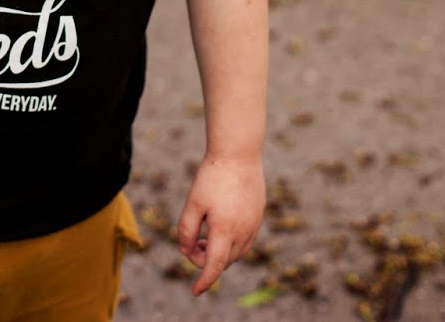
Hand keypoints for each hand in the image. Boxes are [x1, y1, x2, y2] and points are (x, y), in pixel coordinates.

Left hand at [176, 154, 264, 295]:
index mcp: (224, 230)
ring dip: (220, 253)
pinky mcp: (259, 216)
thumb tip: (186, 251)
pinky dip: (232, 244)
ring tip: (204, 237)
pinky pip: (246, 240)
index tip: (195, 291)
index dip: (204, 281)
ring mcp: (254, 225)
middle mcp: (243, 232)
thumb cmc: (212, 176)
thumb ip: (186, 230)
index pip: (214, 266)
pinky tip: (220, 228)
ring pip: (236, 253)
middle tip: (192, 246)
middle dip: (206, 260)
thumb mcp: (192, 203)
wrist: (239, 153)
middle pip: (224, 261)